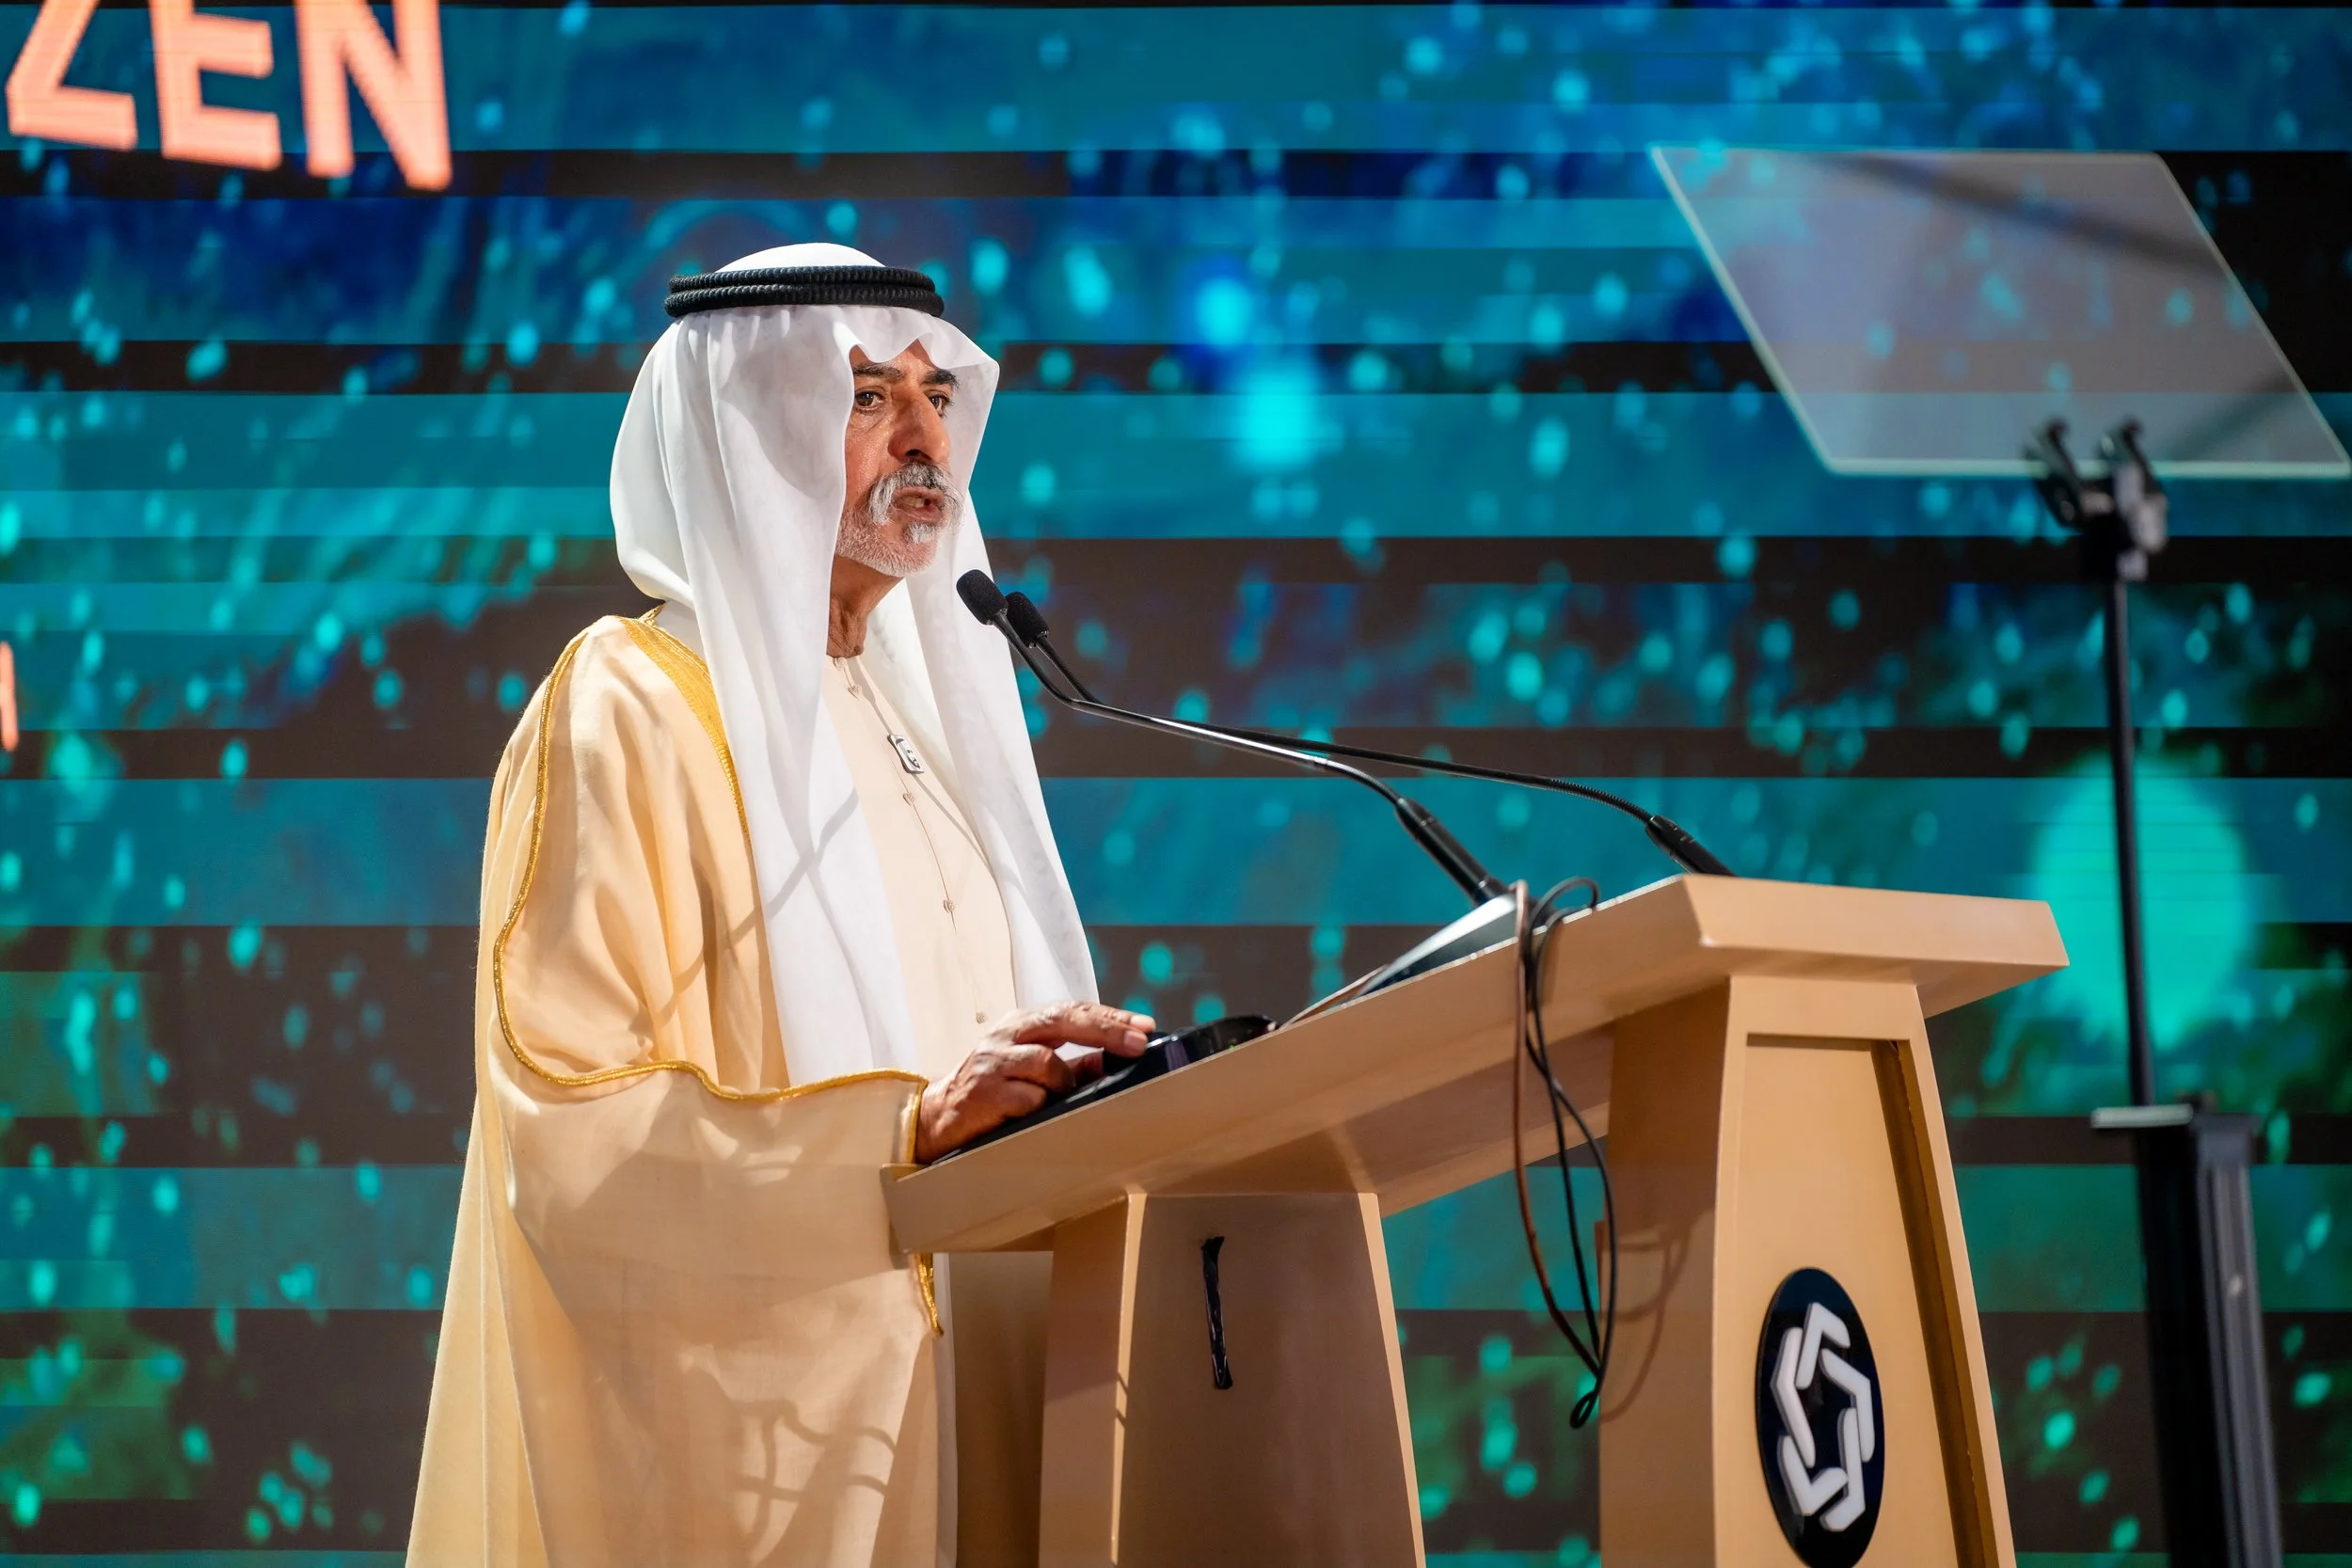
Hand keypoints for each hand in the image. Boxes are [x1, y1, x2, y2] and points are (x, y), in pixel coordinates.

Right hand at [912, 1001, 1157, 1162]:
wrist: (936, 1119)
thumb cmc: (992, 1092)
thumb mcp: (1032, 1072)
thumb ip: (1073, 1066)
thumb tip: (1114, 1062)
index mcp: (1022, 1025)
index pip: (1072, 1011)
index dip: (1110, 1017)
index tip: (1144, 1027)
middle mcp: (1006, 1035)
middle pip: (1063, 1020)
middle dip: (1106, 1030)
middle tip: (1138, 1043)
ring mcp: (992, 1061)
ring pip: (1049, 1065)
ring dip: (1061, 1086)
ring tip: (1049, 1101)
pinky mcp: (983, 1092)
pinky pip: (1029, 1099)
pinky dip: (1038, 1108)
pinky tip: (1026, 1114)